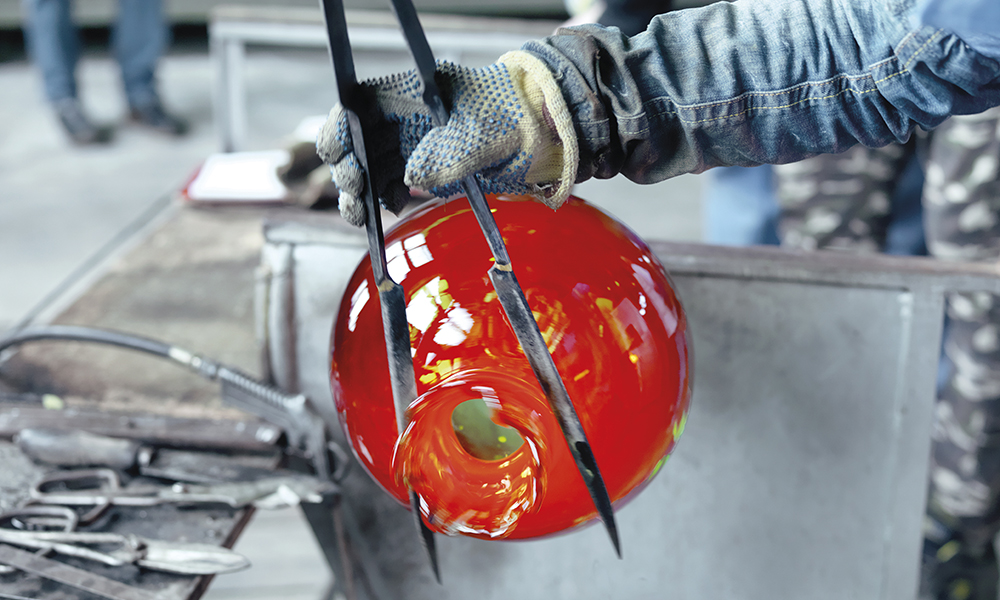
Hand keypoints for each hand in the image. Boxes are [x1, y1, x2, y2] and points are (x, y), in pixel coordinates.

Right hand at [315, 51, 578, 225]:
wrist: (546, 134)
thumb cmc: (517, 117)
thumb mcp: (484, 131)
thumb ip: (448, 154)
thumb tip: (411, 179)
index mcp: (412, 93)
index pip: (357, 106)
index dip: (340, 130)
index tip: (340, 156)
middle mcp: (405, 118)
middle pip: (355, 142)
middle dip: (348, 168)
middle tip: (358, 189)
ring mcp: (414, 145)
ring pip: (368, 169)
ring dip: (359, 194)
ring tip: (361, 214)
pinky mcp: (426, 172)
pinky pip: (391, 188)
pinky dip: (383, 202)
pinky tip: (389, 211)